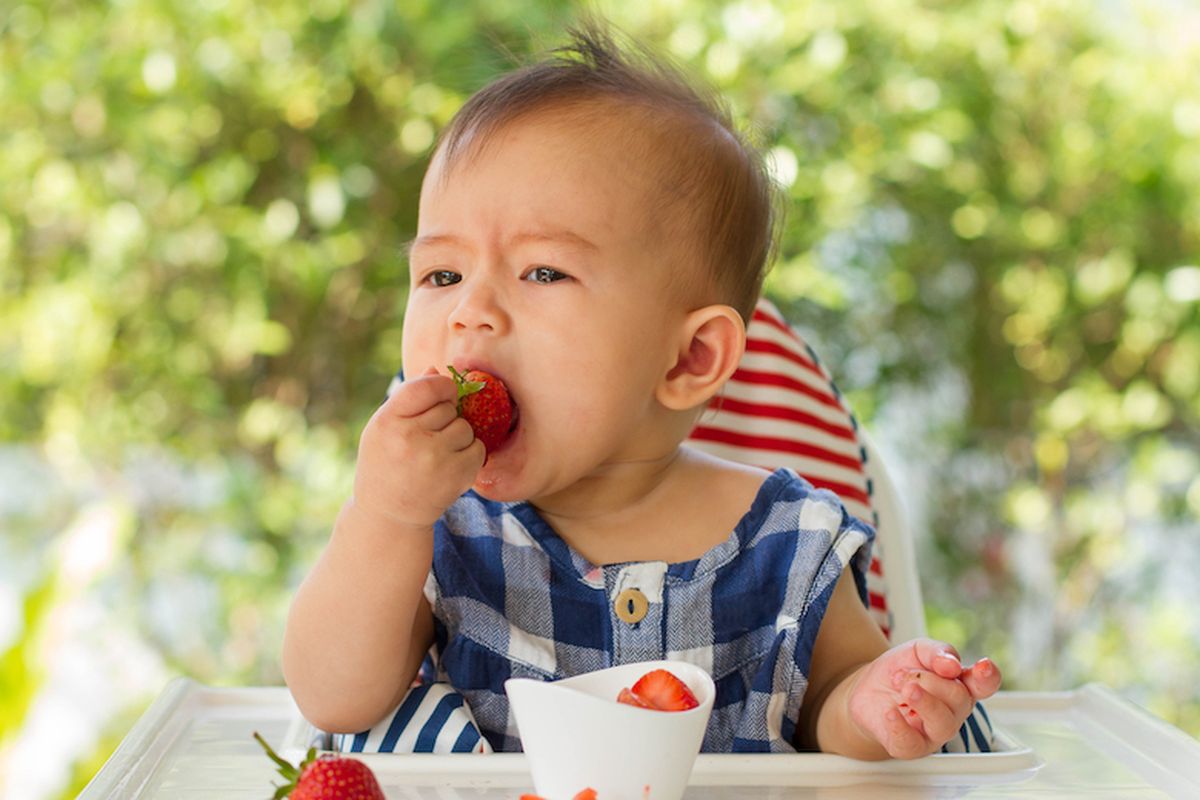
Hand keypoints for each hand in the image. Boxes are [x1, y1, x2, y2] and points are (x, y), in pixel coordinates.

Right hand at [350, 368, 484, 529]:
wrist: (389, 516)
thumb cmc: (385, 465)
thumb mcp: (383, 429)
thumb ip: (408, 399)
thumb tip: (436, 369)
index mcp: (388, 422)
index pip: (425, 387)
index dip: (441, 386)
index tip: (445, 393)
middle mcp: (410, 438)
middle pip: (448, 407)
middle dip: (445, 418)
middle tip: (428, 439)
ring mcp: (435, 458)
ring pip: (465, 427)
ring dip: (458, 437)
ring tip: (438, 454)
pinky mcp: (456, 475)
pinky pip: (478, 448)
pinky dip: (470, 455)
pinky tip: (451, 466)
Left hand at [846, 638, 1000, 758]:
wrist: (866, 689)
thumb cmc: (900, 671)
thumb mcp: (916, 651)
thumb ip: (936, 652)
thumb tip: (953, 665)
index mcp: (960, 686)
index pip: (984, 685)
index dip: (988, 677)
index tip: (983, 665)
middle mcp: (953, 711)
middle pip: (959, 698)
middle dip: (930, 680)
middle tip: (904, 674)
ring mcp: (935, 732)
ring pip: (943, 723)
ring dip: (924, 702)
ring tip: (905, 689)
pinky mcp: (911, 747)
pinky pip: (911, 743)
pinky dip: (900, 727)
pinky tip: (890, 712)